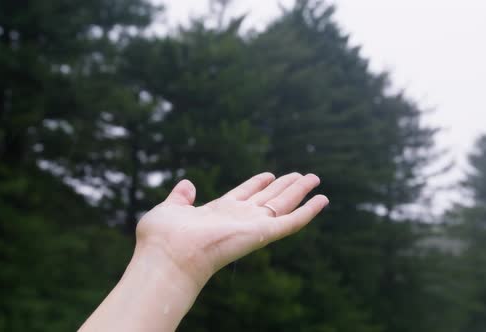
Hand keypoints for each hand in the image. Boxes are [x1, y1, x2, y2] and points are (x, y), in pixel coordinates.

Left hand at [135, 172, 328, 288]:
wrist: (169, 255)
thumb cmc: (163, 238)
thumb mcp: (170, 209)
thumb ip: (180, 198)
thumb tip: (187, 184)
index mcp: (219, 212)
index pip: (244, 195)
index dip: (258, 183)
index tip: (270, 174)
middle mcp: (239, 218)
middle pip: (269, 198)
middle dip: (285, 185)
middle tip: (303, 174)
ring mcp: (253, 226)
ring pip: (283, 205)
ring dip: (300, 191)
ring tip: (314, 178)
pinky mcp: (263, 234)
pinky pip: (292, 222)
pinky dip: (309, 211)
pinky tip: (322, 200)